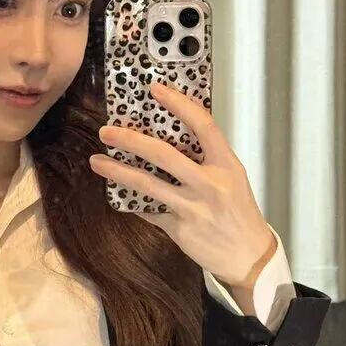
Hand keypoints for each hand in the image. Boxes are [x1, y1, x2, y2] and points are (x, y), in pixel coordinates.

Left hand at [89, 80, 275, 288]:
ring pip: (147, 184)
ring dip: (117, 171)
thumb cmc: (239, 212)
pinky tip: (117, 192)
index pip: (203, 125)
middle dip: (131, 140)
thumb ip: (206, 158)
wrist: (248, 256)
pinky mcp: (179, 228)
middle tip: (107, 131)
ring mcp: (193, 207)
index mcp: (226, 165)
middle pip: (164, 155)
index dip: (179, 104)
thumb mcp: (232, 178)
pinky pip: (148, 210)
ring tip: (97, 161)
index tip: (156, 89)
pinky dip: (131, 200)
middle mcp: (209, 184)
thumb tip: (170, 135)